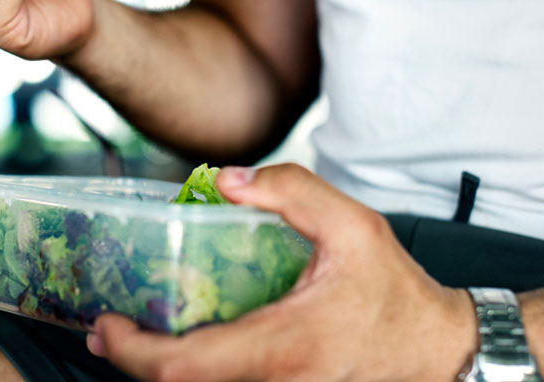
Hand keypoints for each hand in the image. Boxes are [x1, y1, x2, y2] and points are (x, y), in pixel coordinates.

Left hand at [87, 164, 477, 381]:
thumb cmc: (395, 293)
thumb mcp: (353, 224)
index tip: (105, 324)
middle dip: (132, 361)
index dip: (133, 351)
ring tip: (136, 331)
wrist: (438, 351)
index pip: (184, 366)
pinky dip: (191, 371)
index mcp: (283, 347)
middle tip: (105, 327)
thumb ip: (291, 192)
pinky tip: (183, 342)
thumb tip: (225, 181)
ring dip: (159, 368)